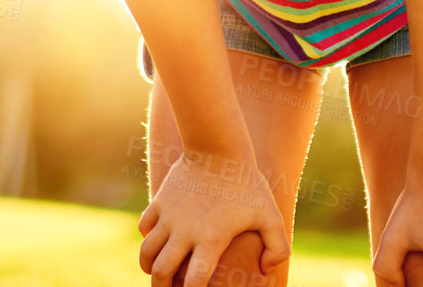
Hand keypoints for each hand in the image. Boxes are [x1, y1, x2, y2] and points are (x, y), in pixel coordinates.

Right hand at [136, 151, 287, 286]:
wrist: (217, 148)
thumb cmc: (248, 184)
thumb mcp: (271, 215)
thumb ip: (278, 248)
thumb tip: (266, 272)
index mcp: (210, 240)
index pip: (194, 282)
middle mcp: (185, 232)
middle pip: (161, 272)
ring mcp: (169, 216)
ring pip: (146, 252)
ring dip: (148, 267)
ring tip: (154, 272)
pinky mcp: (160, 201)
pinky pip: (144, 227)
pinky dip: (147, 239)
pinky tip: (155, 241)